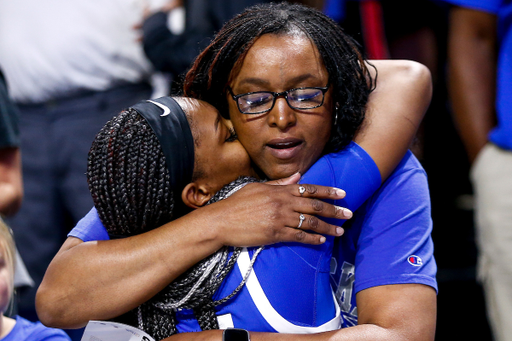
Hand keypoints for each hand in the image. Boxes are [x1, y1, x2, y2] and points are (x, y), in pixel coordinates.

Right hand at [207, 173, 350, 246]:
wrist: (221, 221)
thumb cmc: (237, 203)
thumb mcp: (257, 187)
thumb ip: (279, 182)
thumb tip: (298, 177)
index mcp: (279, 190)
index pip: (309, 188)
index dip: (328, 191)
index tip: (342, 194)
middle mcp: (282, 203)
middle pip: (314, 206)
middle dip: (334, 210)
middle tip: (349, 214)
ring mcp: (279, 219)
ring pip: (310, 222)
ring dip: (328, 227)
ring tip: (339, 231)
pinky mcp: (275, 234)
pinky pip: (298, 237)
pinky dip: (312, 239)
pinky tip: (321, 241)